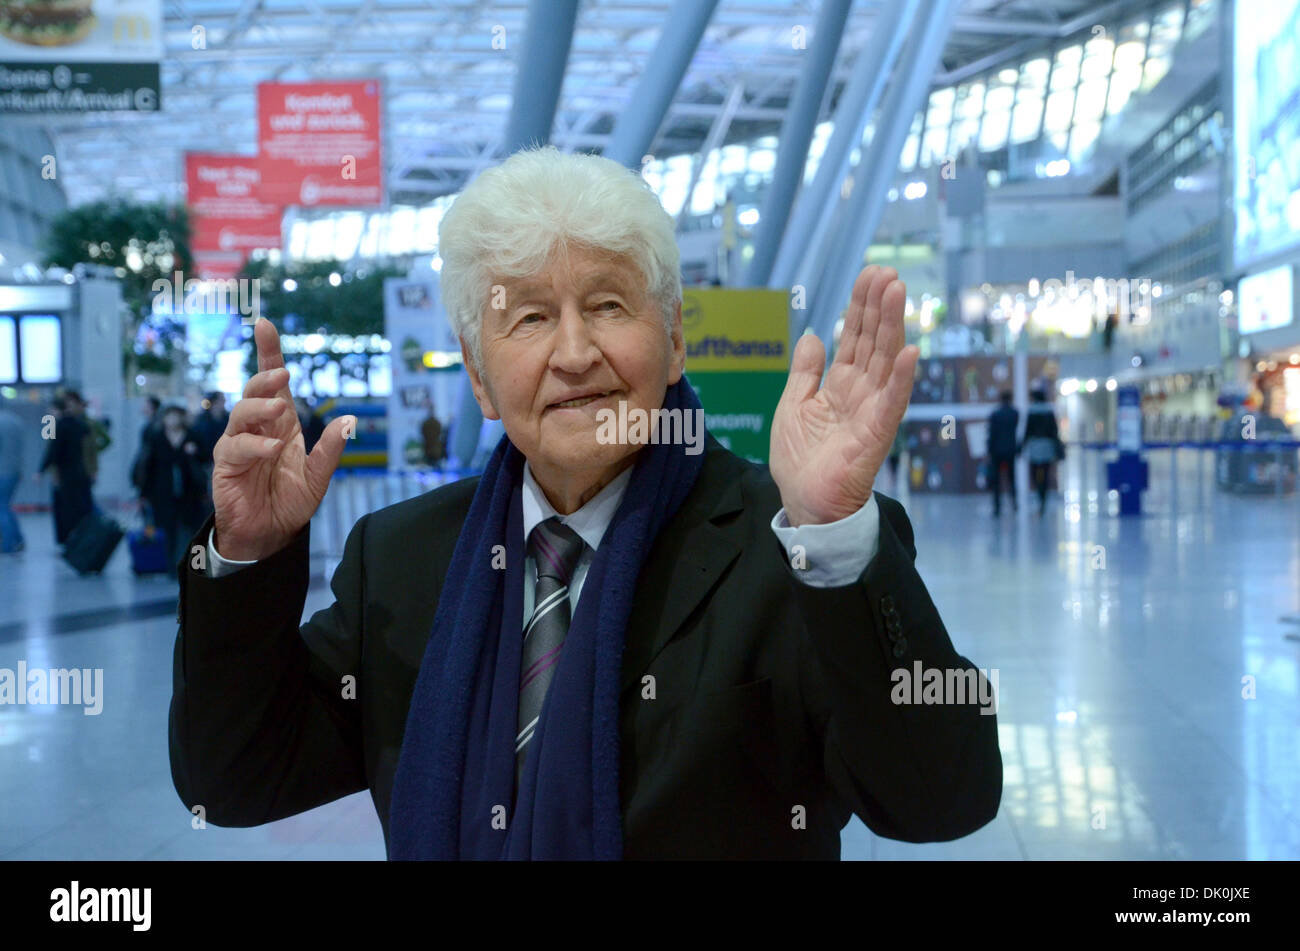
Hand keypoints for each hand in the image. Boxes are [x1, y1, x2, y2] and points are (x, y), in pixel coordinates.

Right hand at [211, 318, 354, 560]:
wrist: (269, 533)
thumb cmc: (290, 500)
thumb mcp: (318, 476)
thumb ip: (331, 450)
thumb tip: (350, 420)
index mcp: (280, 423)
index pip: (272, 382)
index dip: (269, 353)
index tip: (265, 324)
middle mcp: (257, 428)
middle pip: (254, 391)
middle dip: (265, 377)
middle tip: (283, 374)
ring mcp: (238, 444)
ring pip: (241, 414)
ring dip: (259, 408)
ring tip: (280, 409)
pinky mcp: (226, 464)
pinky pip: (236, 448)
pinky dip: (255, 446)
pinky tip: (272, 449)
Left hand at [770, 265, 918, 525]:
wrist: (805, 504)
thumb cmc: (801, 462)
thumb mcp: (792, 406)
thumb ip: (805, 372)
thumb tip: (815, 335)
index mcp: (840, 385)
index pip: (854, 338)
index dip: (861, 307)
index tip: (869, 275)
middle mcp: (861, 393)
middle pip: (873, 341)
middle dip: (879, 306)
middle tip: (886, 272)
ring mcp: (872, 410)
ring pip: (886, 361)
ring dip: (893, 327)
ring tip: (897, 291)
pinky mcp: (877, 433)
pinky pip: (893, 402)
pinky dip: (902, 378)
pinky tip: (910, 351)